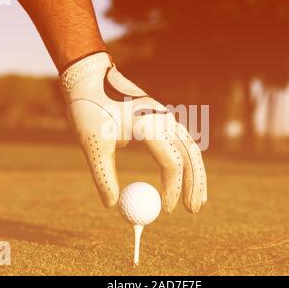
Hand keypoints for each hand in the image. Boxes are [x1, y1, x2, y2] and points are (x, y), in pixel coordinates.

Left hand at [61, 53, 206, 212]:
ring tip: (199, 199)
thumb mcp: (92, 143)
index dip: (171, 188)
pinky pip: (182, 141)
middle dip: (195, 184)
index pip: (171, 161)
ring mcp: (164, 116)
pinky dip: (188, 161)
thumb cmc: (89, 107)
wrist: (89, 75)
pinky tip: (188, 176)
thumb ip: (103, 175)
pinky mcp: (160, 117)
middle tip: (193, 211)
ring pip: (191, 148)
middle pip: (190, 155)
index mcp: (148, 124)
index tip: (166, 210)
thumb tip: (112, 205)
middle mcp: (162, 118)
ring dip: (197, 174)